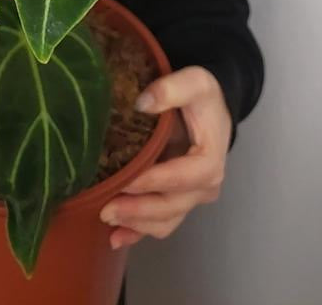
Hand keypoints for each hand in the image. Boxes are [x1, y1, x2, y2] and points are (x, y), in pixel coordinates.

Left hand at [99, 66, 231, 249]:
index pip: (180, 178)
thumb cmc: (204, 98)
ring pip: (165, 221)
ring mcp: (192, 198)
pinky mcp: (180, 202)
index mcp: (209, 162)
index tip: (124, 180)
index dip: (152, 182)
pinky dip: (139, 233)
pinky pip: (161, 225)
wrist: (215, 109)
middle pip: (171, 206)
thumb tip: (142, 103)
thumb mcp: (195, 82)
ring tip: (107, 219)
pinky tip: (116, 238)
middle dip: (138, 210)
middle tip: (105, 208)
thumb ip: (171, 89)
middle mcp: (204, 188)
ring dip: (136, 225)